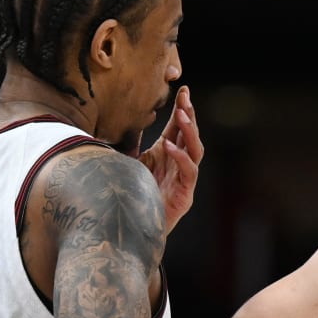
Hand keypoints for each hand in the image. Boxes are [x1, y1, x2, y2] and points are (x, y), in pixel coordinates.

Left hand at [138, 86, 202, 233]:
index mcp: (167, 155)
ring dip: (190, 132)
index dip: (181, 108)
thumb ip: (130, 144)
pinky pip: (189, 172)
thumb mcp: (128, 162)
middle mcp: (179, 165)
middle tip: (185, 97)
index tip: (182, 89)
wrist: (132, 229)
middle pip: (190, 135)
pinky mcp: (185, 195)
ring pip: (196, 150)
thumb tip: (120, 121)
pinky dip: (180, 157)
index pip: (178, 128)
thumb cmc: (131, 196)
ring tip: (181, 115)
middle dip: (189, 115)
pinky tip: (169, 146)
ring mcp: (184, 180)